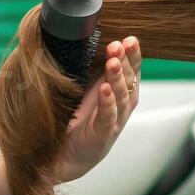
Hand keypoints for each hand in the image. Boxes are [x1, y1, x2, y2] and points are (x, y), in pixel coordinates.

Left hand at [53, 37, 141, 183]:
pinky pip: (108, 118)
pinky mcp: (102, 137)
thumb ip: (91, 70)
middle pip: (130, 81)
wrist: (62, 156)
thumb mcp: (85, 90)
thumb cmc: (75, 121)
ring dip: (117, 78)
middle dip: (127, 62)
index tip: (129, 39)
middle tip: (120, 44)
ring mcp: (113, 122)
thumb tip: (86, 39)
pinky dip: (107, 103)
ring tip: (113, 62)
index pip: (131, 71)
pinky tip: (104, 89)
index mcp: (118, 94)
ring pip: (121, 98)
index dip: (132, 56)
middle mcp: (120, 107)